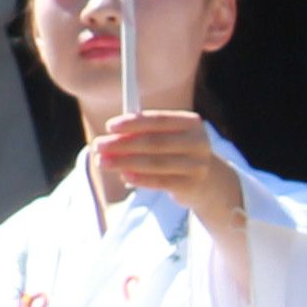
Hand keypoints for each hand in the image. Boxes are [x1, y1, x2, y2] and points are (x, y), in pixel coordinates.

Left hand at [86, 107, 246, 221]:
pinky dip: (140, 178)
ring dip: (124, 162)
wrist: (208, 182)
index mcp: (191, 123)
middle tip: (98, 145)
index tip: (109, 126)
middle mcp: (198, 142)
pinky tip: (123, 175)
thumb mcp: (166, 137)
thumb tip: (111, 135)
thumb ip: (143, 133)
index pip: (159, 120)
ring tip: (102, 162)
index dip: (133, 122)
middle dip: (122, 144)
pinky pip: (161, 181)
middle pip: (154, 142)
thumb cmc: (176, 152)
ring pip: (155, 163)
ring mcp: (197, 165)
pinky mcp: (192, 185)